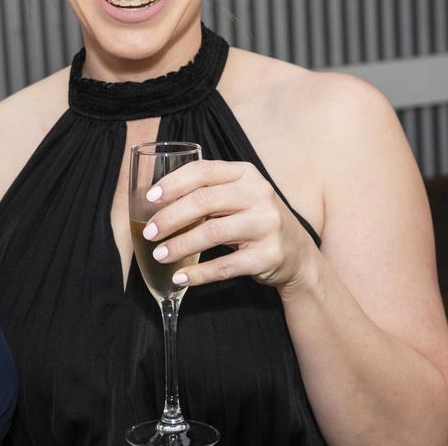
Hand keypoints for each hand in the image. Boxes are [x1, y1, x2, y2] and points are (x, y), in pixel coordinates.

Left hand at [140, 160, 319, 295]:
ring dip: (180, 245)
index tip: (149, 198)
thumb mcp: (238, 198)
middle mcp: (260, 195)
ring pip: (213, 232)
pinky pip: (226, 266)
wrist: (298, 256)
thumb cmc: (255, 221)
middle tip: (149, 232)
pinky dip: (199, 273)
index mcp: (246, 174)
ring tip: (159, 254)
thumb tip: (155, 203)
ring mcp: (267, 225)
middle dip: (170, 217)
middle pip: (204, 201)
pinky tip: (180, 277)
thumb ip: (207, 193)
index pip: (203, 171)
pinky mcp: (269, 255)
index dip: (172, 183)